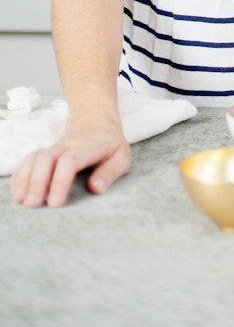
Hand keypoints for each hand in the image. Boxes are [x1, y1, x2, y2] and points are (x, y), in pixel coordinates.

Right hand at [9, 115, 130, 208]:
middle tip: (32, 205)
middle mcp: (67, 146)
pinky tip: (17, 193)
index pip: (70, 161)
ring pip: (34, 158)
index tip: (55, 203)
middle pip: (46, 158)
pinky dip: (20, 176)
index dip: (60, 181)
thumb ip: (110, 172)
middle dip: (37, 182)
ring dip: (25, 178)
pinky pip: (29, 161)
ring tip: (20, 201)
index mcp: (87, 147)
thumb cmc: (110, 144)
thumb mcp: (122, 156)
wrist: (97, 121)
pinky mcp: (46, 153)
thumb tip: (96, 189)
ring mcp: (54, 149)